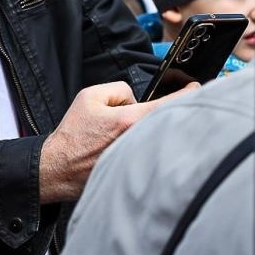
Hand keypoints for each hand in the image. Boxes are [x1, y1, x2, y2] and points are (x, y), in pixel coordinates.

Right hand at [38, 81, 191, 202]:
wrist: (59, 168)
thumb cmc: (73, 135)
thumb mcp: (90, 96)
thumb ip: (120, 89)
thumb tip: (137, 98)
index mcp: (130, 120)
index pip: (172, 102)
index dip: (190, 91)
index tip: (195, 86)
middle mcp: (140, 139)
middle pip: (172, 119)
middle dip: (174, 109)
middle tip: (173, 104)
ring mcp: (142, 155)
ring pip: (163, 134)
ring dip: (159, 127)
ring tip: (141, 127)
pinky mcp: (139, 167)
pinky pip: (155, 149)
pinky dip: (153, 142)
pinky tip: (140, 142)